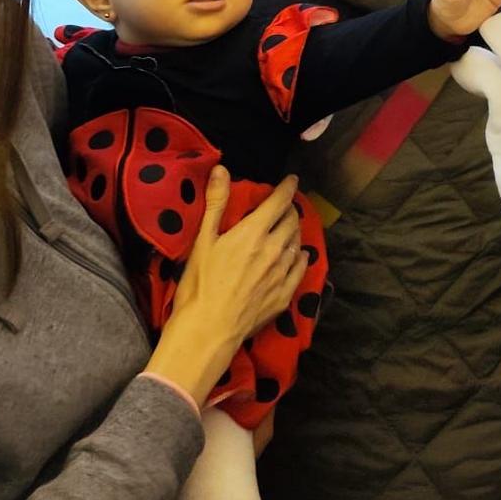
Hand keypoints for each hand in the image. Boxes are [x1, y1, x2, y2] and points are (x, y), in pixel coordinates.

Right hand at [146, 168, 308, 405]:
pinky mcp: (285, 296)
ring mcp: (282, 274)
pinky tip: (298, 256)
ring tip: (288, 229)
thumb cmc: (200, 284)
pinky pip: (300, 269)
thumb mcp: (203, 240)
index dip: (287, 187)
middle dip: (290, 210)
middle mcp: (275, 250)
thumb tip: (221, 169)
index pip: (279, 202)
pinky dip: (300, 257)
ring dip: (294, 233)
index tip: (292, 179)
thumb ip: (215, 203)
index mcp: (254, 233)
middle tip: (284, 207)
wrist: (208, 330)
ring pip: (297, 244)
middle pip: (292, 221)